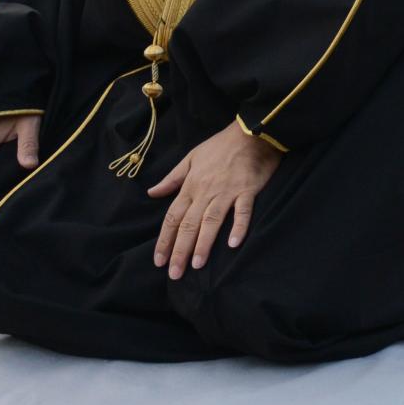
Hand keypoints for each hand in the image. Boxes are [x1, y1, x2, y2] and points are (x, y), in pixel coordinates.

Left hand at [150, 120, 280, 279]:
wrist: (251, 131)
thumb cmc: (221, 145)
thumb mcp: (191, 157)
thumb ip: (173, 178)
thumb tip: (152, 193)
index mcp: (191, 185)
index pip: (173, 217)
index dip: (165, 240)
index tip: (158, 261)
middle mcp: (206, 191)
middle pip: (189, 225)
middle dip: (179, 251)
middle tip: (174, 274)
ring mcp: (228, 191)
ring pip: (211, 221)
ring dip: (203, 244)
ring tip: (196, 265)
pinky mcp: (248, 190)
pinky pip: (243, 211)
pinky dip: (238, 227)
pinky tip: (233, 244)